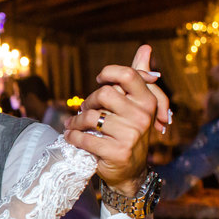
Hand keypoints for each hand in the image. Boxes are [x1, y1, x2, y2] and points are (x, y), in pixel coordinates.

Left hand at [65, 44, 170, 194]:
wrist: (130, 171)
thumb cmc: (128, 130)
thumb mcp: (135, 104)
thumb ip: (138, 75)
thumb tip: (146, 47)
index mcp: (147, 101)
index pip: (127, 75)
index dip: (108, 74)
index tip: (98, 81)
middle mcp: (142, 117)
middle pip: (104, 93)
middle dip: (88, 101)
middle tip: (84, 109)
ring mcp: (131, 135)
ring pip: (90, 117)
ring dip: (76, 122)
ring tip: (73, 125)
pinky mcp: (117, 152)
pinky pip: (85, 138)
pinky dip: (73, 137)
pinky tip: (71, 137)